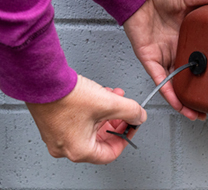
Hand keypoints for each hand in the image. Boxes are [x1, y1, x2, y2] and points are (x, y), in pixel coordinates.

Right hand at [25, 75, 146, 163]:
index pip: (110, 153)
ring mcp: (57, 135)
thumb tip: (139, 116)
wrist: (42, 80)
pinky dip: (93, 109)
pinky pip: (80, 120)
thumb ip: (130, 111)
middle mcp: (65, 147)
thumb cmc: (66, 96)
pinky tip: (100, 94)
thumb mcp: (109, 103)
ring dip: (106, 112)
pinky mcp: (54, 122)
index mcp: (79, 150)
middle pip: (101, 140)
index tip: (131, 126)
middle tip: (124, 111)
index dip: (125, 138)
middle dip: (116, 121)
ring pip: (91, 127)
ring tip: (114, 97)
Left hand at [123, 0, 207, 120]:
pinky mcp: (150, 60)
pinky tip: (179, 104)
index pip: (202, 60)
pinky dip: (169, 93)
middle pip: (190, 77)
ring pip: (176, 84)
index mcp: (189, 37)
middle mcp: (177, 50)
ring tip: (196, 114)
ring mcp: (164, 57)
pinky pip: (160, 81)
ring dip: (184, 100)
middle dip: (199, 94)